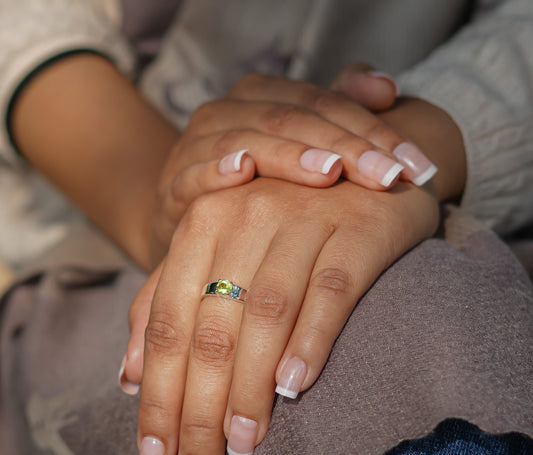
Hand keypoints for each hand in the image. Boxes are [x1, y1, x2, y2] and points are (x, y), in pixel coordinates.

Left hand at [129, 177, 438, 454]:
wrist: (359, 172)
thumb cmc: (284, 221)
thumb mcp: (220, 249)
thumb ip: (171, 298)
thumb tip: (129, 374)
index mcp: (204, 222)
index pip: (169, 321)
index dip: (158, 393)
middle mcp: (246, 216)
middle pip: (211, 326)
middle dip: (198, 408)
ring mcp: (304, 219)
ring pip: (266, 313)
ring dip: (250, 384)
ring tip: (242, 444)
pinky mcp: (358, 229)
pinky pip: (331, 289)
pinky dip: (311, 338)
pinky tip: (294, 386)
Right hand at [148, 72, 435, 264]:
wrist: (191, 219)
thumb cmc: (256, 187)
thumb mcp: (297, 149)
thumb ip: (336, 114)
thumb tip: (387, 86)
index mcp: (264, 98)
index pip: (326, 103)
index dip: (374, 130)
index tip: (417, 167)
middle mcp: (231, 111)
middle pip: (293, 118)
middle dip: (344, 147)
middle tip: (387, 177)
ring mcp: (197, 145)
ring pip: (247, 138)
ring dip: (288, 155)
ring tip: (328, 173)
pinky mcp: (174, 184)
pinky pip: (193, 173)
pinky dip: (215, 170)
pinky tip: (241, 173)